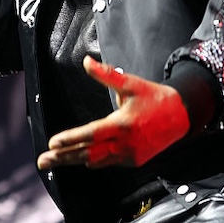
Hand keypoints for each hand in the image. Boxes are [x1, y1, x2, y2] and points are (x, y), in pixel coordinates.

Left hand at [36, 56, 189, 169]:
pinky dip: (92, 161)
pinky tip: (79, 160)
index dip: (71, 139)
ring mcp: (130, 155)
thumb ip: (106, 74)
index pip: (91, 134)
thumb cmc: (153, 97)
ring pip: (96, 161)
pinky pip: (109, 162)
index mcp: (123, 124)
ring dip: (73, 161)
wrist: (181, 116)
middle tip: (42, 161)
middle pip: (88, 153)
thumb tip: (86, 61)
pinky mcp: (135, 161)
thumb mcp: (130, 83)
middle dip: (63, 158)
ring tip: (53, 162)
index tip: (52, 143)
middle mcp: (126, 144)